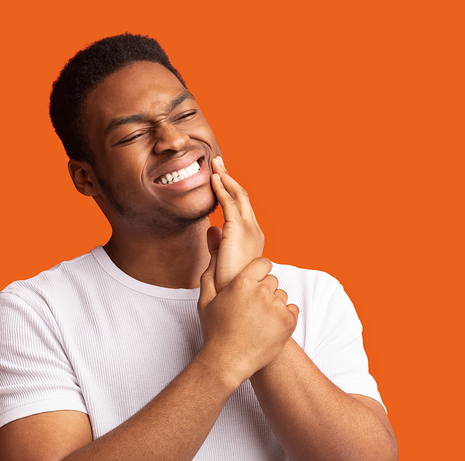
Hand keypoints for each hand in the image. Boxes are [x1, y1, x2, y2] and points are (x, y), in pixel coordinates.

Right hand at [198, 251, 299, 383]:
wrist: (228, 361)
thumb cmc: (215, 331)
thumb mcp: (205, 300)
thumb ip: (210, 274)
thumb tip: (215, 254)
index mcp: (242, 282)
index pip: (263, 264)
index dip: (260, 272)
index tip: (257, 282)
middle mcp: (261, 291)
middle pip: (273, 280)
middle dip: (265, 290)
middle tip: (252, 309)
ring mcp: (276, 306)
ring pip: (282, 295)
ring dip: (274, 304)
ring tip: (260, 320)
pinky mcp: (288, 321)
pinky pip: (292, 309)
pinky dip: (284, 316)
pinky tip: (270, 327)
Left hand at [209, 156, 264, 291]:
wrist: (234, 294)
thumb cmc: (228, 283)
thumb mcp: (221, 259)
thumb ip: (217, 244)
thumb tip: (211, 230)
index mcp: (252, 237)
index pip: (241, 208)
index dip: (231, 191)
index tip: (221, 180)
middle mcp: (254, 230)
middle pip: (242, 197)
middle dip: (229, 178)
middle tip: (219, 163)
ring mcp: (249, 228)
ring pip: (238, 195)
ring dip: (226, 177)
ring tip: (215, 163)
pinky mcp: (239, 229)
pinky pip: (229, 203)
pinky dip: (221, 188)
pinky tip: (213, 178)